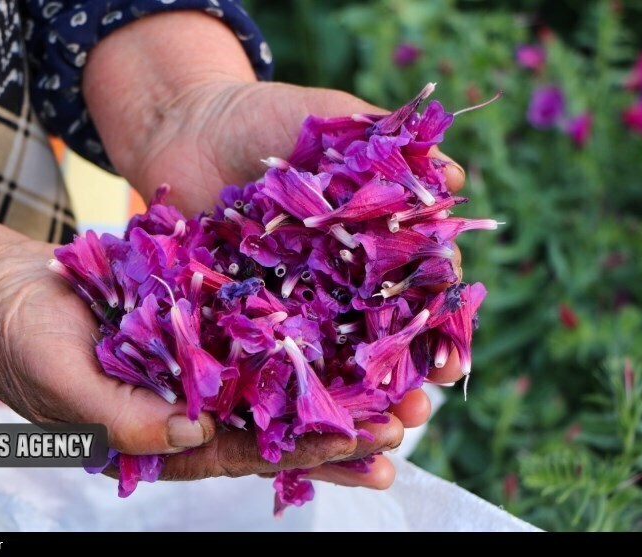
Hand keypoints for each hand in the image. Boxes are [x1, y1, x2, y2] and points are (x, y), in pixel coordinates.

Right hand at [0, 187, 408, 484]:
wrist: (4, 291)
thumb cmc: (20, 345)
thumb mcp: (61, 387)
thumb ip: (121, 419)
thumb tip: (194, 433)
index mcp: (169, 438)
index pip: (252, 454)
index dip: (311, 454)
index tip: (371, 444)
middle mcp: (195, 404)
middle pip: (281, 423)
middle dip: (345, 425)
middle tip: (410, 418)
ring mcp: (201, 360)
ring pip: (280, 377)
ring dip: (338, 378)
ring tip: (402, 382)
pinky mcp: (201, 316)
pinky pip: (259, 324)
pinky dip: (303, 325)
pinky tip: (348, 318)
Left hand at [83, 12, 466, 486]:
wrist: (184, 127)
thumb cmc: (262, 120)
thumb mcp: (332, 120)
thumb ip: (389, 145)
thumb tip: (456, 175)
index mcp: (371, 242)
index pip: (419, 293)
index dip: (438, 328)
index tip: (448, 361)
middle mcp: (338, 282)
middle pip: (380, 341)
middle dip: (401, 382)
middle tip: (413, 415)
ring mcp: (290, 304)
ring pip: (329, 363)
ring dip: (353, 405)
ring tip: (372, 438)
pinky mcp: (240, 316)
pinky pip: (265, 359)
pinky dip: (284, 393)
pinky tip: (300, 426)